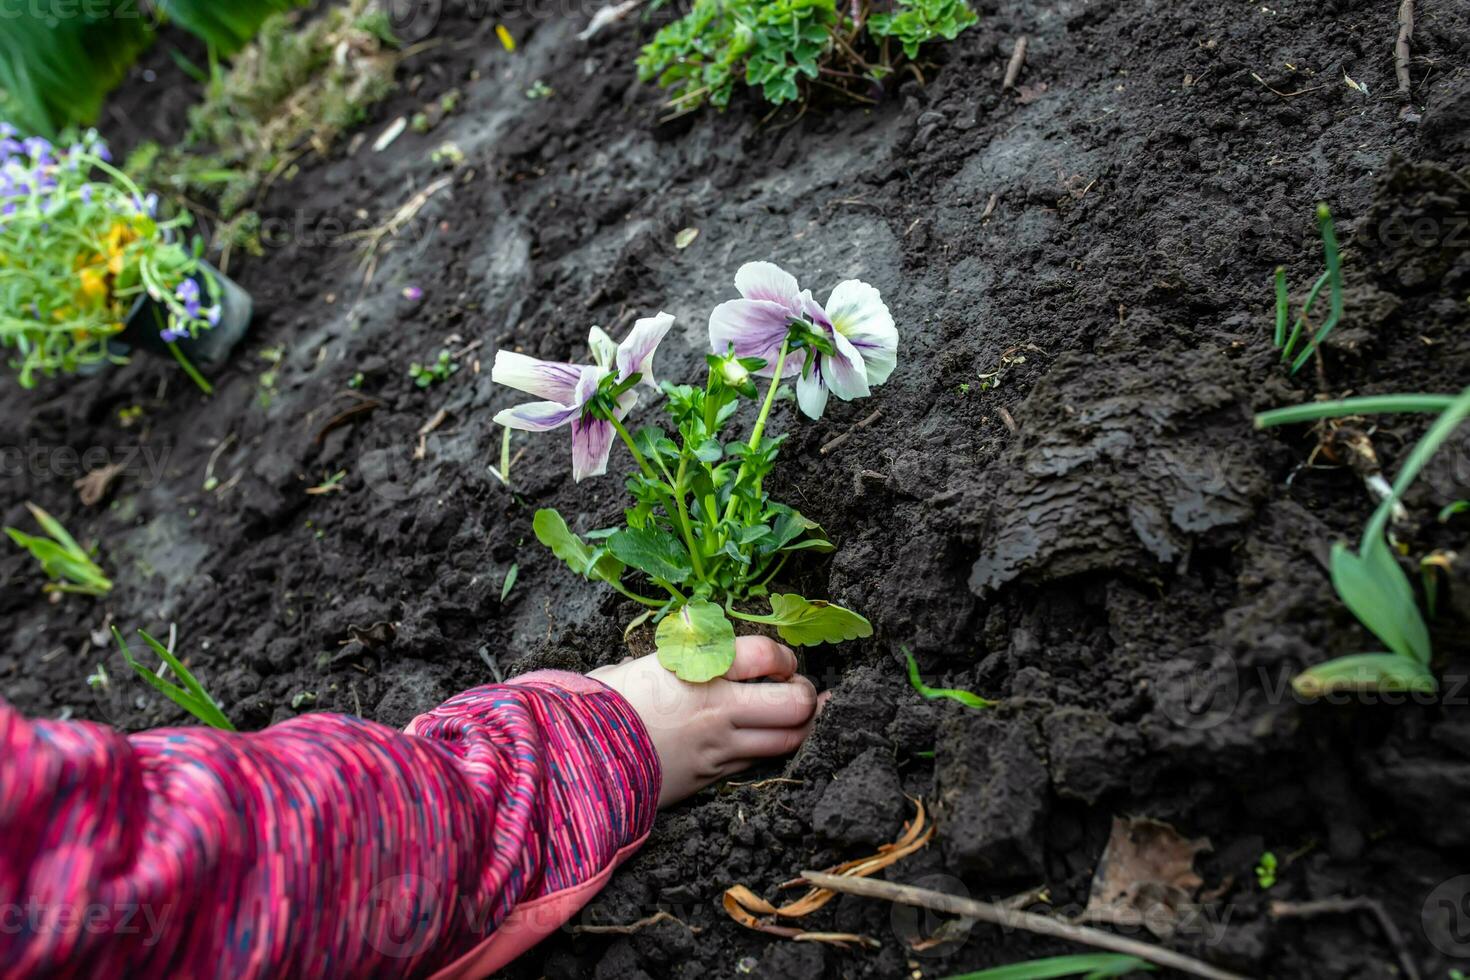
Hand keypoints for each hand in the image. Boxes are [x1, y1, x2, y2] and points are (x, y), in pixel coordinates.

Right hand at [589, 637, 822, 806]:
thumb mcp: (643, 664)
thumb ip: (681, 656)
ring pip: (787, 739)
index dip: (783, 655)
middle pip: (794, 702)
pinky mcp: (713, 776)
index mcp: (697, 671)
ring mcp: (718, 747)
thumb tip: (700, 646)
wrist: (578, 759)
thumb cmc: (603, 703)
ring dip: (797, 725)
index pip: (767, 655)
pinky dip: (769, 748)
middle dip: (804, 693)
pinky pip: (758, 761)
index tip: (778, 659)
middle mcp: (717, 709)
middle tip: (793, 687)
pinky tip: (765, 738)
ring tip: (788, 715)